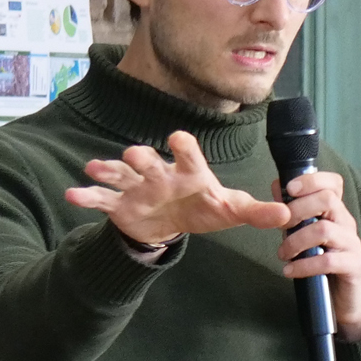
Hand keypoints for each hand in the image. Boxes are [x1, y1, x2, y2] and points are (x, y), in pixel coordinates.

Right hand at [65, 130, 291, 244]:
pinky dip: (87, 195)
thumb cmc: (201, 207)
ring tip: (96, 168)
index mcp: (187, 171)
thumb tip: (287, 214)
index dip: (183, 146)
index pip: (186, 153)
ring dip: (109, 169)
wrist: (169, 222)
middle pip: (147, 158)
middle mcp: (158, 173)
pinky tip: (73, 194)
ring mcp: (135, 186)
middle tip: (135, 155)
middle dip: (141, 157)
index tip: (177, 139)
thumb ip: (255, 211)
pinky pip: (101, 198)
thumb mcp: (228, 209)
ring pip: (120, 172)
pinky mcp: (118, 203)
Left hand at [273, 171, 360, 341]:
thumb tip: (277, 187)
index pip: (333, 183)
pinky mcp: (355, 266)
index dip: (312, 180)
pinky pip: (329, 261)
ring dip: (296, 241)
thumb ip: (292, 211)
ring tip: (282, 254)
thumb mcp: (302, 232)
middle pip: (327, 200)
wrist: (343, 298)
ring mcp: (352, 244)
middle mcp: (346, 223)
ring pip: (325, 230)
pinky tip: (289, 270)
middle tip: (279, 227)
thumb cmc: (319, 259)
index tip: (289, 189)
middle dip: (296, 210)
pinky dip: (304, 265)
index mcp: (333, 211)